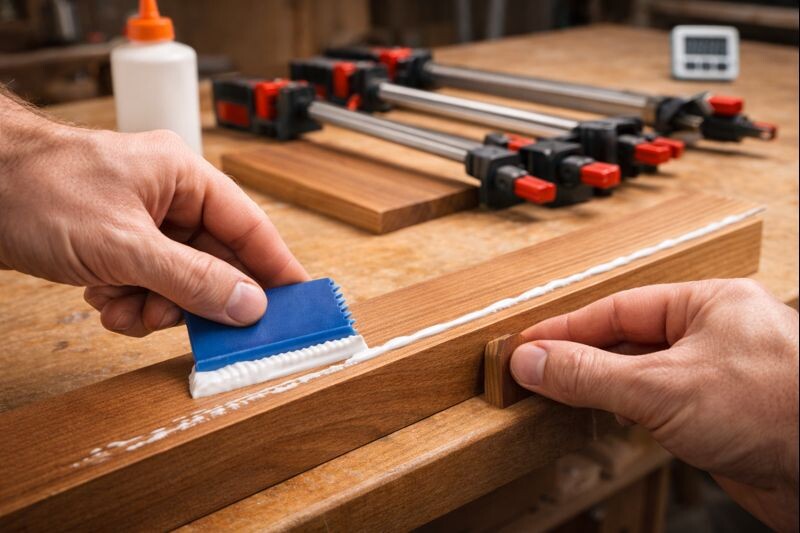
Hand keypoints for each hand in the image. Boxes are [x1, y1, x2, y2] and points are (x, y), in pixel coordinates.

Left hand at [0, 92, 307, 335]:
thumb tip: (249, 305)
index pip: (250, 227)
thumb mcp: (125, 245)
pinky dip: (128, 304)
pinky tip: (102, 298)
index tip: (300, 302)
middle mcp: (169, 201)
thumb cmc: (37, 189)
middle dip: (195, 299)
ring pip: (178, 284)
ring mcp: (142, 225)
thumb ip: (193, 279)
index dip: (277, 266)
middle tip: (196, 328)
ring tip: (122, 304)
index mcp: (184, 178)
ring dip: (154, 306)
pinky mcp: (117, 248)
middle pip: (214, 263)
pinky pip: (146, 289)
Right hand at [510, 279, 797, 530]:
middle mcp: (714, 334)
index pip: (619, 309)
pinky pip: (658, 404)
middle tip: (534, 371)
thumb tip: (534, 361)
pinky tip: (602, 417)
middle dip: (582, 356)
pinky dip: (625, 409)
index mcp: (709, 303)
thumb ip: (591, 374)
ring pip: (642, 373)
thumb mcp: (663, 387)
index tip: (528, 345)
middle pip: (628, 338)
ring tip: (555, 393)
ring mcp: (717, 376)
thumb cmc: (777, 411)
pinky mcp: (720, 416)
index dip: (568, 328)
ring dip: (601, 385)